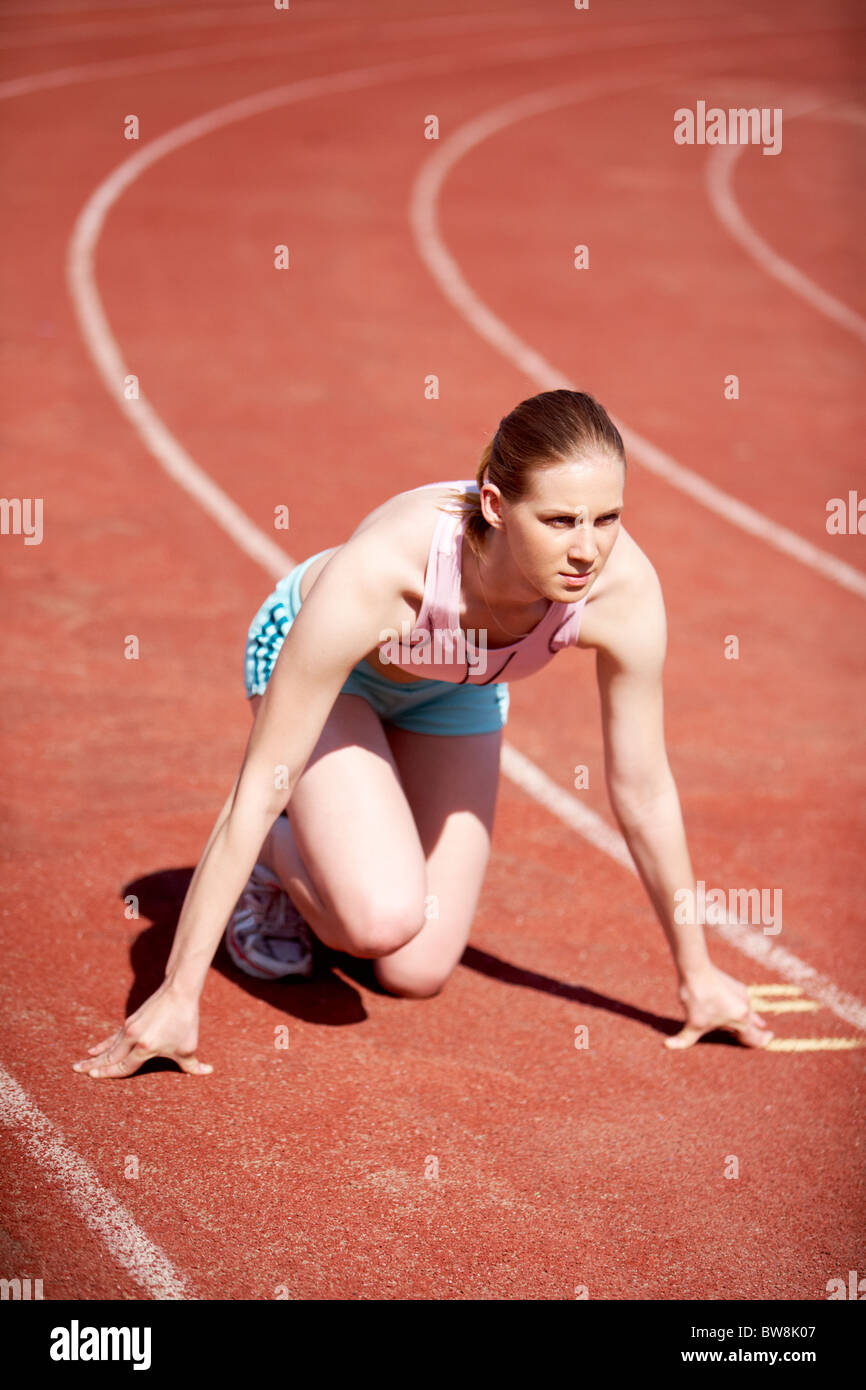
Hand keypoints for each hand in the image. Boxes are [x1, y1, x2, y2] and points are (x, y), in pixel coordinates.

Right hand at [72, 980, 212, 1078]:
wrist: (179, 992)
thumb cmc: (185, 1021)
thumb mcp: (189, 1046)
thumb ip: (193, 1065)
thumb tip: (208, 1072)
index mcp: (145, 1047)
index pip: (124, 1066)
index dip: (109, 1073)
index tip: (93, 1076)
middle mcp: (133, 1038)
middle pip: (110, 1056)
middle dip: (94, 1066)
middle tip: (77, 1071)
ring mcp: (130, 1028)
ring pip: (109, 1046)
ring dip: (94, 1056)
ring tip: (78, 1064)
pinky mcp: (131, 1021)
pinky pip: (113, 1036)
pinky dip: (104, 1043)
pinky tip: (94, 1048)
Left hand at [664, 964, 773, 1050]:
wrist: (696, 970)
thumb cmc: (696, 997)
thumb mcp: (692, 1024)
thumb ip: (684, 1040)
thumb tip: (667, 1046)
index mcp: (740, 1020)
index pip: (755, 1037)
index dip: (762, 1042)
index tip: (768, 1040)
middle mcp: (745, 1007)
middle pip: (756, 1024)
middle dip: (758, 1031)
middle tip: (764, 1035)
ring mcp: (742, 994)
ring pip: (750, 1011)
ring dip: (750, 1018)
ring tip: (754, 1022)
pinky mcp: (736, 985)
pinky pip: (744, 999)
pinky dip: (742, 1005)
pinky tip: (735, 1006)